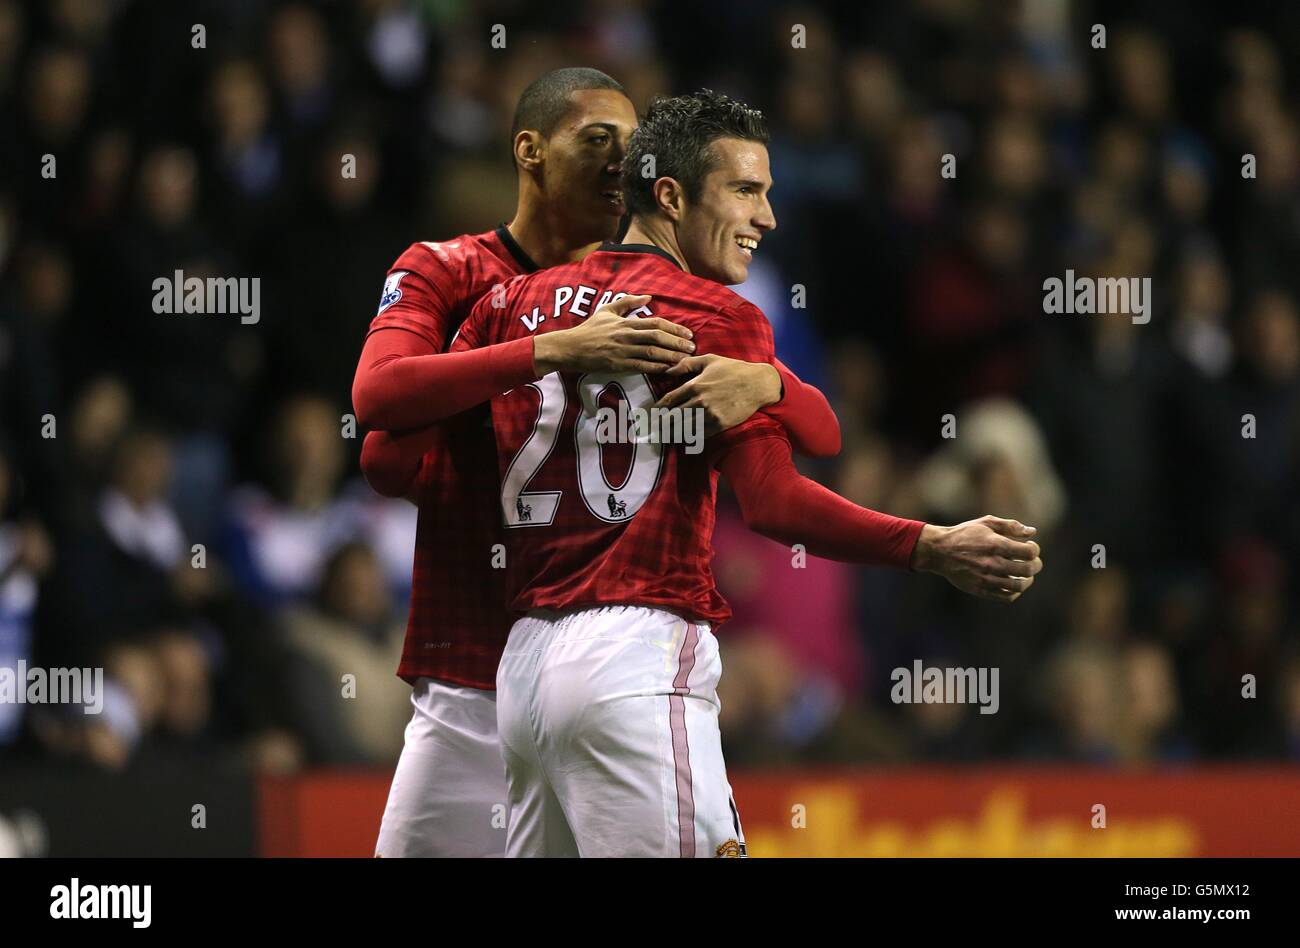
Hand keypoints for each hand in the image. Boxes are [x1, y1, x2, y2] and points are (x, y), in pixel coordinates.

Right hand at [532, 294, 693, 374]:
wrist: (570, 347)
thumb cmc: (589, 329)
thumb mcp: (607, 310)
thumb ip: (628, 302)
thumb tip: (648, 297)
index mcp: (626, 322)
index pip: (656, 323)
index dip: (674, 328)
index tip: (688, 334)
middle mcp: (626, 335)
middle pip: (658, 338)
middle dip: (677, 343)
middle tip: (692, 348)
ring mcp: (622, 351)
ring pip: (652, 353)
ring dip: (671, 356)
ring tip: (685, 360)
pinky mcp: (617, 365)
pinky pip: (641, 367)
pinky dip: (656, 368)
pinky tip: (667, 369)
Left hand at [652, 354, 781, 434]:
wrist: (757, 384)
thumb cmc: (733, 369)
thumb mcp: (709, 360)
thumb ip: (686, 364)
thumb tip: (668, 370)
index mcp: (695, 385)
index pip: (669, 400)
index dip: (658, 408)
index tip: (652, 414)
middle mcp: (700, 401)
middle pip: (673, 417)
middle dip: (661, 424)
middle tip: (652, 430)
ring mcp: (710, 415)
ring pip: (684, 428)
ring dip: (672, 433)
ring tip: (663, 437)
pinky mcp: (720, 425)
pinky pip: (700, 434)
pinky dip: (690, 438)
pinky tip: (683, 440)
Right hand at [910, 515, 1041, 602]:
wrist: (939, 551)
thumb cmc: (965, 534)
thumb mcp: (986, 523)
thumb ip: (1010, 526)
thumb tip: (1032, 532)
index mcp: (995, 545)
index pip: (1029, 552)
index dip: (1034, 549)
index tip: (1030, 547)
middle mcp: (992, 563)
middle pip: (1027, 570)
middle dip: (1035, 565)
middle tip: (1033, 562)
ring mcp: (986, 578)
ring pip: (1018, 586)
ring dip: (1027, 580)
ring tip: (1026, 575)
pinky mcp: (980, 590)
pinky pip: (1005, 597)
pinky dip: (1015, 592)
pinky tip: (1013, 584)